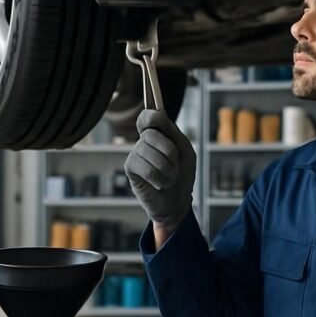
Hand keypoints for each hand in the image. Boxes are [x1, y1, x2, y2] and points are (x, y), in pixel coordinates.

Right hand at [124, 109, 195, 228]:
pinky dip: (159, 179)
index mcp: (158, 134)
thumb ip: (173, 132)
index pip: (147, 117)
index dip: (151, 116)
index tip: (158, 117)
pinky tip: (160, 184)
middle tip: (174, 164)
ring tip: (169, 177)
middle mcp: (144, 141)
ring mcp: (135, 154)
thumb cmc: (182, 175)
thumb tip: (158, 113)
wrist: (177, 203)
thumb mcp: (185, 151)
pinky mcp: (130, 169)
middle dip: (169, 151)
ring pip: (150, 153)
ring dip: (167, 169)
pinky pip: (146, 168)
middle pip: (151, 134)